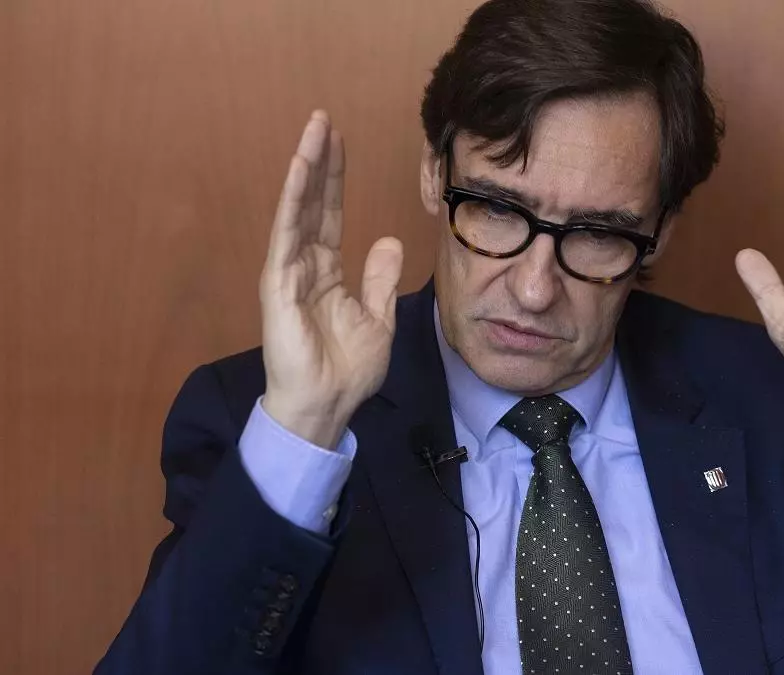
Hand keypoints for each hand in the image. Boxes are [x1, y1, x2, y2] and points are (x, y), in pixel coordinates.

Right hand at [260, 111, 404, 448]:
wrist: (326, 407)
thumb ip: (379, 279)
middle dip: (318, 162)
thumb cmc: (347, 370)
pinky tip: (300, 171)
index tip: (339, 143)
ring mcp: (289, 272)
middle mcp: (306, 266)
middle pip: (313, 204)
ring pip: (298, 210)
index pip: (331, 216)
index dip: (335, 180)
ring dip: (305, 169)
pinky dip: (293, 201)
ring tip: (313, 130)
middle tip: (323, 120)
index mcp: (328, 273)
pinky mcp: (280, 284)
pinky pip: (287, 235)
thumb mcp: (378, 318)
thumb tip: (389, 241)